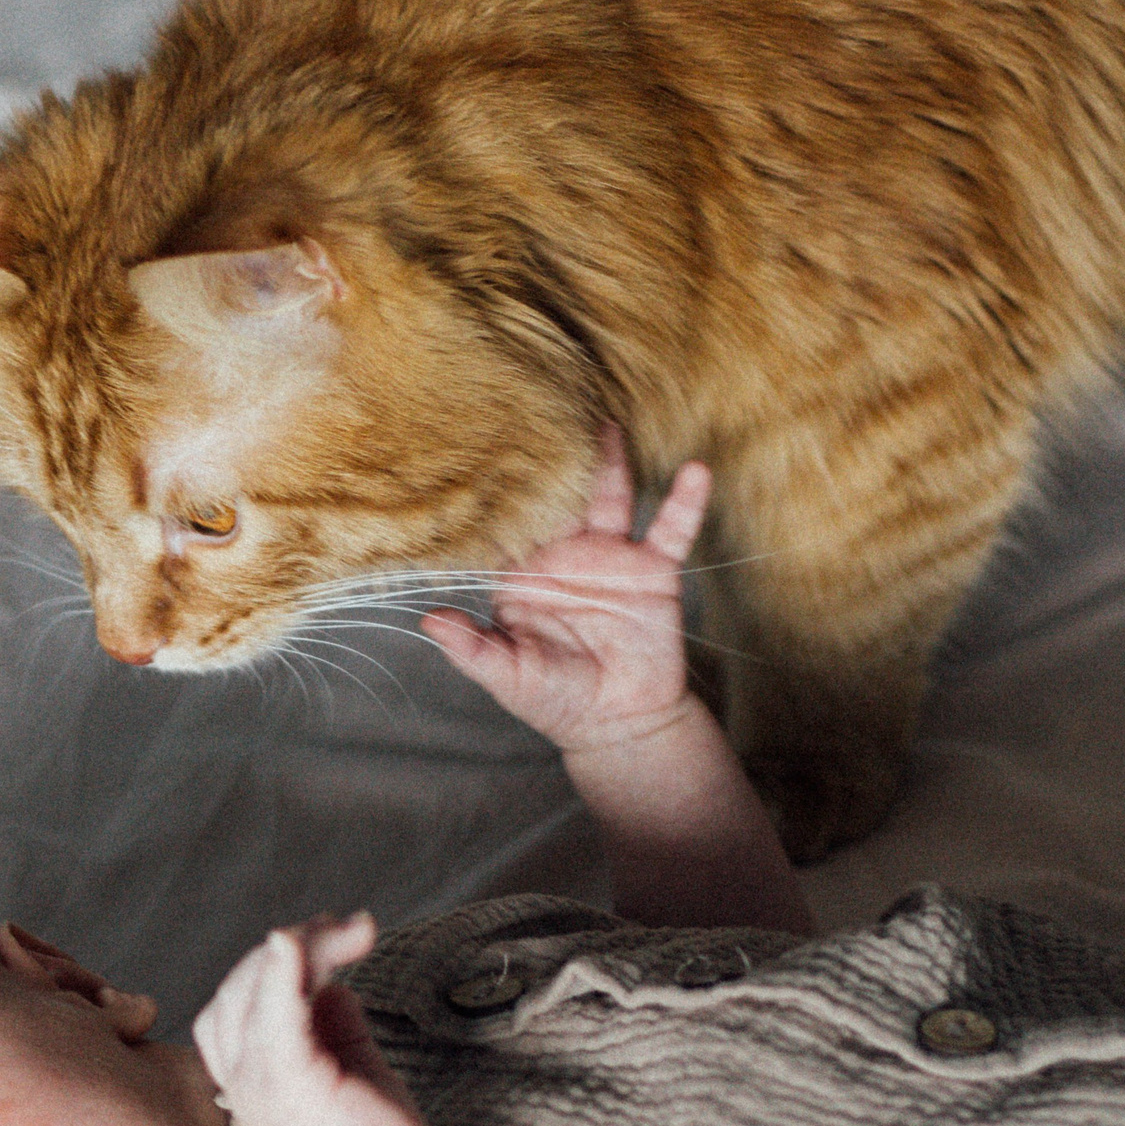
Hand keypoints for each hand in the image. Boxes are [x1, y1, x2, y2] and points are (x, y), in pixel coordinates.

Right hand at [190, 914, 436, 1125]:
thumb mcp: (345, 1058)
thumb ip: (329, 1016)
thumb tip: (332, 976)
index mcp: (245, 1073)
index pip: (238, 995)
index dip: (279, 958)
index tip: (334, 936)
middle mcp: (239, 1076)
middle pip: (244, 981)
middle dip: (299, 941)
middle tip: (352, 928)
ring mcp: (258, 1079)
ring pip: (258, 984)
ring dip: (308, 944)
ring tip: (355, 932)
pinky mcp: (289, 1078)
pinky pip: (273, 1009)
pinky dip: (284, 968)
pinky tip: (299, 939)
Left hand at [423, 426, 711, 757]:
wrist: (619, 723)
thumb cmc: (555, 699)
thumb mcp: (509, 676)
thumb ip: (473, 649)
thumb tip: (429, 621)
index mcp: (522, 574)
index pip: (503, 523)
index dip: (490, 491)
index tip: (472, 446)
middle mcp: (563, 555)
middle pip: (555, 495)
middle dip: (547, 456)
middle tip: (534, 402)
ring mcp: (609, 557)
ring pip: (608, 496)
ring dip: (608, 460)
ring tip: (603, 416)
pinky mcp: (653, 570)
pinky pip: (671, 530)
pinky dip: (684, 501)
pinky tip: (695, 471)